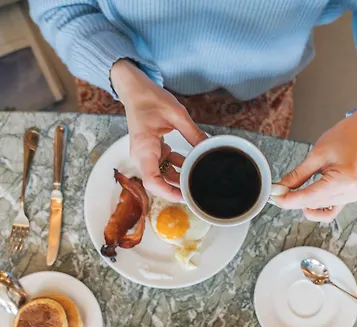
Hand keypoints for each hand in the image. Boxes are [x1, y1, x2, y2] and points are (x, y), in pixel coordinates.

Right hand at [111, 59, 206, 200]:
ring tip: (198, 177)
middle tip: (197, 190)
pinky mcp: (152, 151)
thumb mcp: (177, 114)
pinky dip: (178, 166)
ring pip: (163, 175)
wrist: (134, 89)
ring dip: (180, 177)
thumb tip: (209, 147)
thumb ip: (193, 133)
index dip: (167, 193)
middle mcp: (142, 155)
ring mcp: (146, 154)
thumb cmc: (149, 98)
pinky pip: (165, 166)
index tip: (184, 196)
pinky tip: (192, 163)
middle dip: (177, 188)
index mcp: (144, 148)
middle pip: (158, 182)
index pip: (151, 181)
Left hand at [275, 91, 356, 221]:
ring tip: (293, 190)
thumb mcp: (316, 155)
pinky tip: (307, 199)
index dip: (289, 200)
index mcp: (343, 180)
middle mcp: (351, 192)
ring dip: (305, 202)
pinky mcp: (352, 196)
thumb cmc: (343, 137)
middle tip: (278, 192)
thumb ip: (297, 175)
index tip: (274, 198)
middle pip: (314, 204)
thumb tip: (280, 188)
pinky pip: (331, 209)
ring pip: (320, 208)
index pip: (309, 197)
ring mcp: (353, 196)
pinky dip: (317, 207)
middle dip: (293, 200)